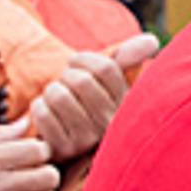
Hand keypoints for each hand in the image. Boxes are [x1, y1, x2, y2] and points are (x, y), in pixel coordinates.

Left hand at [22, 34, 158, 164]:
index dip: (83, 59)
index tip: (76, 64)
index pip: (104, 68)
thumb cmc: (88, 99)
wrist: (66, 135)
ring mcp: (87, 140)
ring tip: (56, 99)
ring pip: (58, 96)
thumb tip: (151, 41)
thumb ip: (129, 57)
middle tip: (65, 84)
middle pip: (80, 81)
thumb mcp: (109, 78)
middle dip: (65, 75)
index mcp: (125, 103)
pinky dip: (38, 107)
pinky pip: (43, 114)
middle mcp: (111, 124)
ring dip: (50, 91)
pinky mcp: (63, 150)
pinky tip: (47, 113)